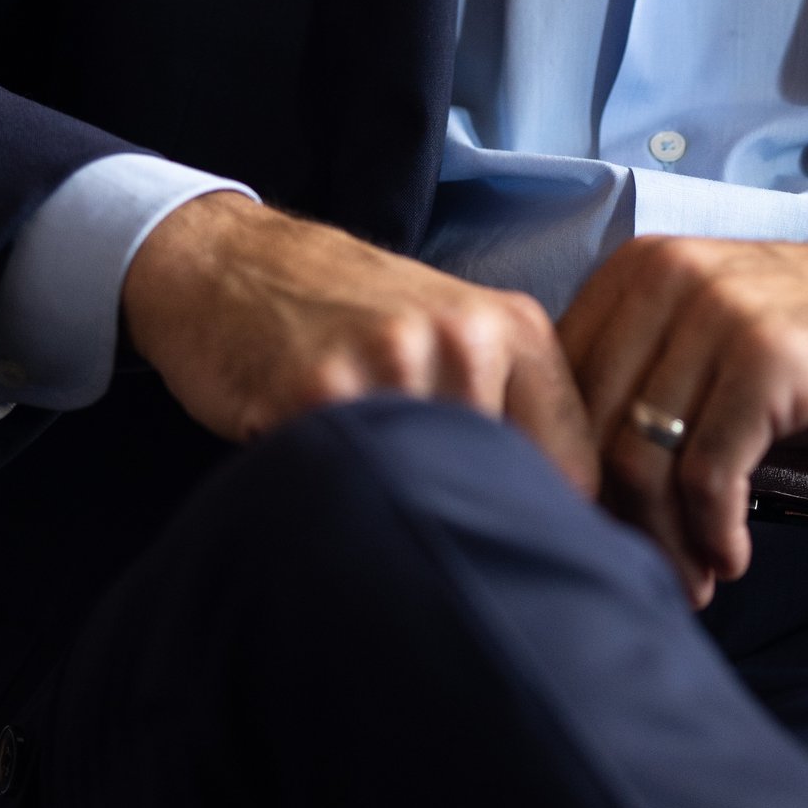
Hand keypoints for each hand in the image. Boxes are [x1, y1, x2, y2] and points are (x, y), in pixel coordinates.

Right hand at [121, 193, 597, 493]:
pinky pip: (351, 486)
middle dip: (462, 524)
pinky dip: (337, 498)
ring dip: (397, 516)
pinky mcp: (320, 392)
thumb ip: (511, 411)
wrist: (233, 265)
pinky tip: (318, 463)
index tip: (508, 542)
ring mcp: (394, 362)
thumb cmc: (346, 316)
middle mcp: (466, 339)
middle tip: (416, 514)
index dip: (543, 523)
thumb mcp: (449, 341)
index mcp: (513, 330)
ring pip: (426, 497)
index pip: (574, 470)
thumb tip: (566, 523)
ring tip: (363, 479)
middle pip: (501, 492)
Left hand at [557, 233, 807, 605]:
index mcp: (642, 270)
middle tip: (642, 572)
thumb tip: (581, 480)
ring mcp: (720, 314)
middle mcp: (669, 278)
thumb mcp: (722, 339)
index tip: (595, 531)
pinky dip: (713, 531)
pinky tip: (732, 556)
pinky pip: (710, 472)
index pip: (561, 386)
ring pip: (643, 456)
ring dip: (663, 539)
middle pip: (593, 426)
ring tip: (692, 578)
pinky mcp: (771, 360)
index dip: (568, 473)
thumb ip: (650, 378)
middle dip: (611, 518)